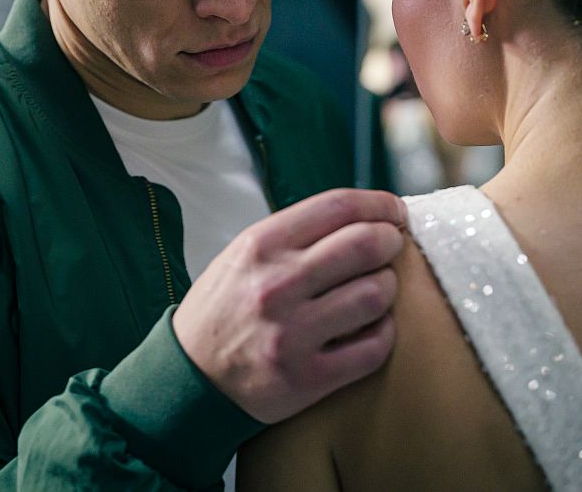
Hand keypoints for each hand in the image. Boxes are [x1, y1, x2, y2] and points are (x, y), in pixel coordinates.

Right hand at [171, 188, 405, 422]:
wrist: (189, 377)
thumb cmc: (224, 309)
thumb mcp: (242, 255)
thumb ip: (295, 235)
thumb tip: (362, 217)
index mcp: (261, 246)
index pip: (337, 207)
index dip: (377, 204)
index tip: (393, 210)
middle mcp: (276, 285)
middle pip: (365, 244)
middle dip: (390, 240)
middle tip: (392, 245)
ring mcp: (292, 334)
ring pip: (375, 295)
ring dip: (387, 287)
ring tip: (378, 288)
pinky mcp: (308, 378)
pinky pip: (373, 348)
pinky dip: (383, 333)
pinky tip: (372, 327)